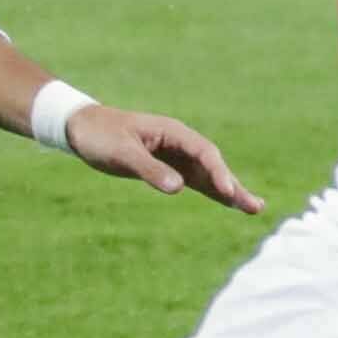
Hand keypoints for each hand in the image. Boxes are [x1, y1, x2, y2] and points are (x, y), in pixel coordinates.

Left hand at [64, 106, 261, 214]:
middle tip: (256, 206)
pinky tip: (227, 202)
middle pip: (213, 164)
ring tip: (253, 208)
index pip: (204, 152)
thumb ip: (150, 170)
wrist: (81, 129)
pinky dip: (211, 192)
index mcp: (172, 131)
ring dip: (229, 191)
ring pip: (208, 175)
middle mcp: (179, 142)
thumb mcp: (122, 153)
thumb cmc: (100, 136)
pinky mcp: (168, 167)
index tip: (228, 192)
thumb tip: (178, 188)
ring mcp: (175, 155)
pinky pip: (194, 181)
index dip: (218, 172)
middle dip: (234, 185)